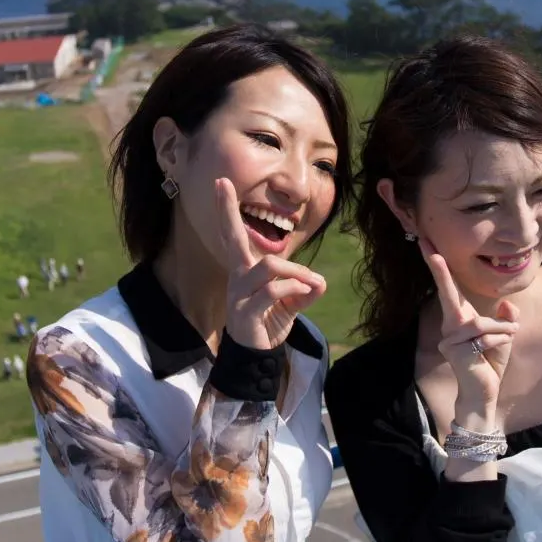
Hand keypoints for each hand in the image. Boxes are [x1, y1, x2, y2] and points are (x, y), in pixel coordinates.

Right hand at [216, 178, 325, 350]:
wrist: (257, 358)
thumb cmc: (269, 324)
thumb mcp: (291, 304)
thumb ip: (305, 290)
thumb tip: (321, 282)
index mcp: (245, 270)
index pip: (234, 236)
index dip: (227, 211)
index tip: (221, 184)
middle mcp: (238, 277)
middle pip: (232, 239)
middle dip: (227, 211)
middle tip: (221, 183)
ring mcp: (239, 295)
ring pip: (269, 267)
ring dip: (296, 273)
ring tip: (312, 284)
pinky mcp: (246, 313)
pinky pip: (273, 291)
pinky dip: (295, 289)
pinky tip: (306, 294)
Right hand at [419, 237, 519, 405]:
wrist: (483, 393)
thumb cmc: (490, 363)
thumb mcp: (505, 336)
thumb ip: (507, 319)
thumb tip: (507, 306)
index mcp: (459, 318)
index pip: (448, 289)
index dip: (438, 267)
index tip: (427, 244)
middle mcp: (450, 326)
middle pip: (447, 295)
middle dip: (439, 270)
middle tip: (428, 246)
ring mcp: (450, 339)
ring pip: (480, 323)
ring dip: (502, 329)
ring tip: (511, 336)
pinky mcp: (456, 352)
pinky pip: (484, 338)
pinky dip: (500, 341)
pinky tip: (499, 351)